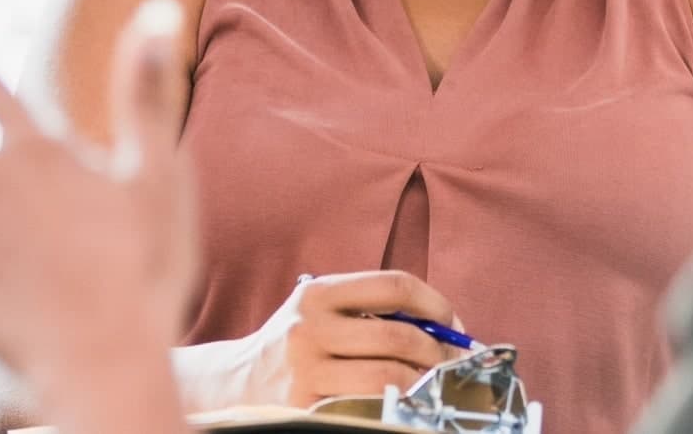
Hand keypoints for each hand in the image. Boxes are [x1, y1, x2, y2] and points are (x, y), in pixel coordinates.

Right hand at [227, 270, 466, 406]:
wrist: (239, 380)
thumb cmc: (296, 341)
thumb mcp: (320, 309)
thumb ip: (368, 307)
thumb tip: (442, 323)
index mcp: (318, 292)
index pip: (393, 285)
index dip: (434, 302)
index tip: (451, 321)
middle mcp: (310, 327)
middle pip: (397, 334)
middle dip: (438, 349)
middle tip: (453, 360)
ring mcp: (307, 369)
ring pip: (388, 376)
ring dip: (423, 380)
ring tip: (434, 382)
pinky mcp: (307, 406)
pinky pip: (369, 405)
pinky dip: (398, 402)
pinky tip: (407, 400)